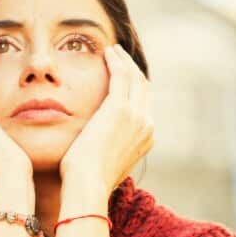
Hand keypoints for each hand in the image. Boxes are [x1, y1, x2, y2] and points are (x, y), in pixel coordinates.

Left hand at [58, 43, 153, 197]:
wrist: (88, 185)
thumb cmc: (88, 180)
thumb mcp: (105, 163)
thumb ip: (108, 150)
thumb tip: (98, 148)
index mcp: (145, 139)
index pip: (143, 106)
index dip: (134, 88)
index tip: (122, 77)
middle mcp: (147, 126)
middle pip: (144, 89)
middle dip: (133, 70)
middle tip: (119, 57)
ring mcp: (136, 117)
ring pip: (136, 78)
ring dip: (124, 62)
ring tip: (112, 51)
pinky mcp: (120, 109)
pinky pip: (121, 76)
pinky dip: (116, 61)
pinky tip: (106, 52)